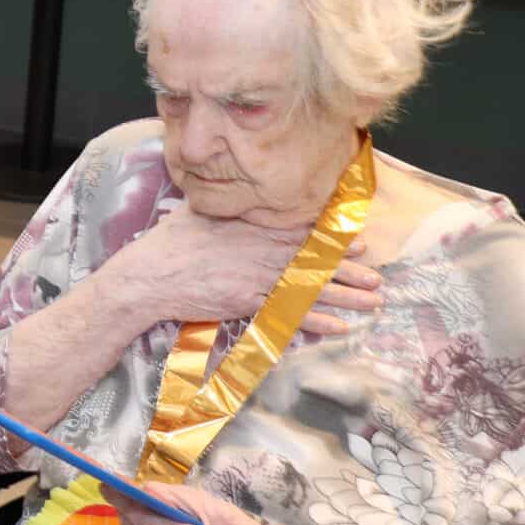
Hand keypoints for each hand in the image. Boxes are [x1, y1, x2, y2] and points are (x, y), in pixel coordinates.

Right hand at [102, 202, 384, 336]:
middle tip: (377, 275)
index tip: (359, 240)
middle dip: (350, 268)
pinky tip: (339, 327)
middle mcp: (261, 249)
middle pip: (316, 258)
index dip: (334, 237)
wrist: (147, 276)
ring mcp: (256, 276)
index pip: (302, 229)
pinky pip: (289, 312)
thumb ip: (223, 210)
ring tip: (373, 302)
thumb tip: (231, 197)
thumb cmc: (168, 244)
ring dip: (345, 295)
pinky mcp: (247, 301)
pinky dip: (315, 320)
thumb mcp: (197, 215)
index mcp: (252, 226)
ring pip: (311, 286)